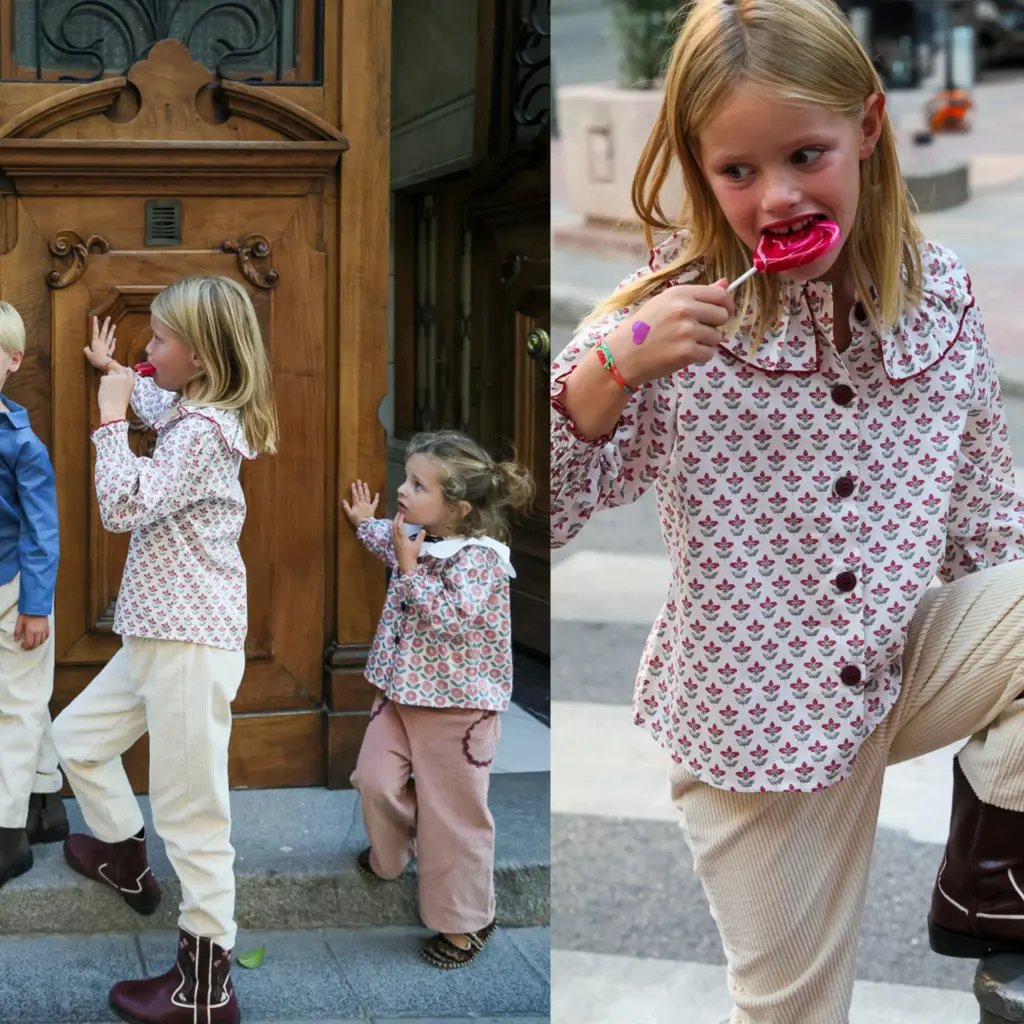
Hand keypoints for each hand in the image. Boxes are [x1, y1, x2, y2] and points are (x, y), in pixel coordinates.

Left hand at [14, 614, 48, 650]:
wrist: (36, 606)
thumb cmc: (27, 613)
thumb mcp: (19, 621)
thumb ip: (17, 631)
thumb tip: (16, 640)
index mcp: (31, 630)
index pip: (29, 643)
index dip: (25, 646)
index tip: (22, 646)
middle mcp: (38, 631)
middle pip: (36, 643)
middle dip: (31, 647)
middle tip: (27, 647)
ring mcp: (44, 629)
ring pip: (42, 641)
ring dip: (38, 644)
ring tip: (33, 644)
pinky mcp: (47, 627)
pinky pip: (47, 636)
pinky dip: (44, 640)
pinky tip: (40, 640)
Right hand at [84, 316, 120, 372]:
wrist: (106, 365)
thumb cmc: (96, 360)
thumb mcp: (88, 355)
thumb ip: (87, 350)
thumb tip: (86, 347)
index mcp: (96, 343)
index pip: (95, 332)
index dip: (95, 324)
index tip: (95, 317)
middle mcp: (102, 343)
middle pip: (104, 332)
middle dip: (106, 324)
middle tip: (109, 317)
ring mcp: (107, 347)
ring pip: (109, 337)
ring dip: (112, 331)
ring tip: (114, 325)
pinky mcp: (110, 352)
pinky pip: (112, 346)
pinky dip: (113, 342)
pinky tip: (114, 339)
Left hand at [97, 363, 135, 421]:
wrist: (113, 409)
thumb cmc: (121, 405)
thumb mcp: (127, 393)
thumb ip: (125, 385)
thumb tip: (120, 380)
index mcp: (131, 382)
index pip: (129, 372)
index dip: (125, 372)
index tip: (121, 374)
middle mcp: (124, 377)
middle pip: (118, 370)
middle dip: (115, 374)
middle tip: (112, 381)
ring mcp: (114, 376)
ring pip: (110, 373)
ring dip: (109, 378)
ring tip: (108, 388)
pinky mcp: (105, 378)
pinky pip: (103, 378)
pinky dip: (103, 383)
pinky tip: (104, 390)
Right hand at [342, 480, 379, 526]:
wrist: (365, 525)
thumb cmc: (356, 520)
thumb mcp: (349, 514)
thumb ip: (346, 507)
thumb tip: (344, 501)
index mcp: (356, 504)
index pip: (355, 495)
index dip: (354, 489)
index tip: (353, 483)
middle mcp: (362, 502)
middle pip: (361, 493)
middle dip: (359, 486)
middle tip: (359, 480)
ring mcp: (368, 505)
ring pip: (367, 495)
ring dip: (366, 489)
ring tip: (365, 484)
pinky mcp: (372, 508)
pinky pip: (375, 502)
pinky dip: (376, 498)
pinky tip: (377, 493)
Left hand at [392, 513, 424, 573]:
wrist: (405, 563)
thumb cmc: (412, 554)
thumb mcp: (417, 545)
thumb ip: (420, 537)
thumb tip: (423, 530)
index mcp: (402, 538)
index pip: (399, 526)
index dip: (400, 519)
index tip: (402, 513)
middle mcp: (396, 538)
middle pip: (394, 526)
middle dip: (396, 518)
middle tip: (398, 512)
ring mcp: (394, 541)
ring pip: (392, 529)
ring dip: (394, 523)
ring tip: (396, 518)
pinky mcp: (394, 543)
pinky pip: (392, 533)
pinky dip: (393, 528)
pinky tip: (395, 527)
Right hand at [609, 279, 735, 386]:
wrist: (623, 355)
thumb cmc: (642, 328)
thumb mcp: (665, 303)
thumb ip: (697, 295)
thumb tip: (726, 283)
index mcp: (680, 294)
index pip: (719, 295)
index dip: (726, 304)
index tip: (723, 312)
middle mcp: (685, 309)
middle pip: (723, 316)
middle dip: (715, 325)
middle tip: (698, 331)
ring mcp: (686, 331)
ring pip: (717, 337)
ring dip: (705, 343)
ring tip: (684, 343)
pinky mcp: (686, 352)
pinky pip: (709, 354)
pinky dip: (699, 357)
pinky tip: (681, 354)